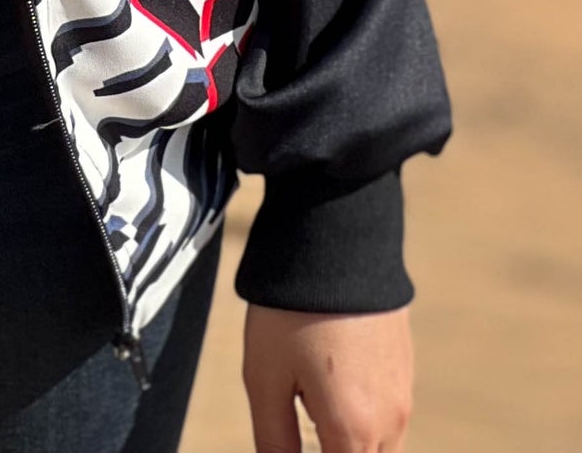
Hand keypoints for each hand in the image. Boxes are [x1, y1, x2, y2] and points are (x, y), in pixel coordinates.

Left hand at [243, 304, 412, 452]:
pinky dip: (363, 420)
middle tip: (302, 421)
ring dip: (350, 444)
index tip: (293, 440)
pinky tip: (330, 385)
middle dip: (334, 451)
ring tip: (309, 407)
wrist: (336, 239)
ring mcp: (403, 395)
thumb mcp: (264, 377)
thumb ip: (274, 440)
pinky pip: (389, 417)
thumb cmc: (291, 310)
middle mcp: (390, 421)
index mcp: (355, 431)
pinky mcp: (405, 368)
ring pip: (382, 447)